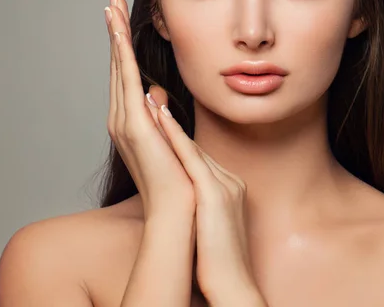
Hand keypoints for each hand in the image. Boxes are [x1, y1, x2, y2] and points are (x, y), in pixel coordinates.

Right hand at [104, 0, 194, 218]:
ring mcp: (124, 120)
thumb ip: (161, 117)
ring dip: (114, 35)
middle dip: (114, 32)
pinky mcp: (133, 124)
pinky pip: (126, 80)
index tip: (122, 20)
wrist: (179, 210)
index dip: (123, 47)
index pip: (127, 75)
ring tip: (111, 6)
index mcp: (132, 122)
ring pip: (119, 67)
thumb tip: (158, 97)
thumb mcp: (171, 140)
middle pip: (118, 65)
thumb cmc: (179, 179)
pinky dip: (121, 54)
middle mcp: (122, 118)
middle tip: (111, 1)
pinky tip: (118, 31)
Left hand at [150, 99, 263, 305]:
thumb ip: (205, 205)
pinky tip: (159, 118)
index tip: (159, 118)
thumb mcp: (213, 225)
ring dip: (168, 122)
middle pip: (194, 147)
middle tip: (150, 97)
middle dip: (170, 124)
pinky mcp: (215, 195)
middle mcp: (228, 180)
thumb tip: (190, 198)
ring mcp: (224, 185)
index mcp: (228, 187)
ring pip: (191, 147)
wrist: (234, 285)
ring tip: (149, 98)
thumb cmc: (218, 262)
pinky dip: (175, 137)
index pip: (198, 157)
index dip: (177, 137)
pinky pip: (192, 159)